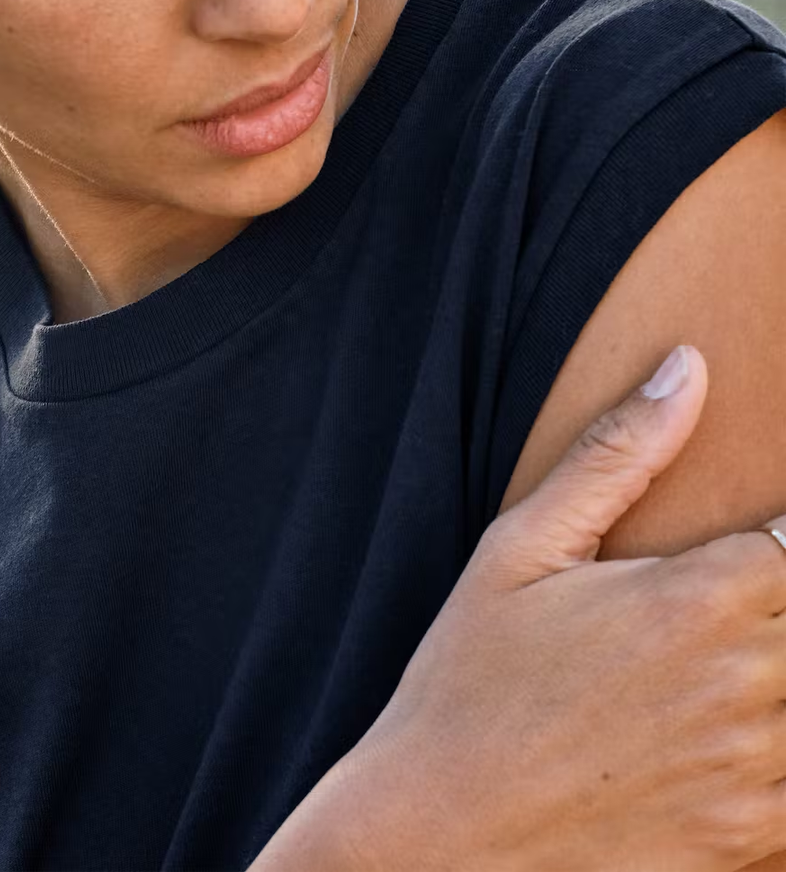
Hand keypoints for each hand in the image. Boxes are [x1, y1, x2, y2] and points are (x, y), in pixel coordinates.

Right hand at [255, 346, 785, 871]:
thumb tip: (689, 367)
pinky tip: (734, 729)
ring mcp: (757, 778)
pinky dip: (779, 749)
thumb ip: (616, 456)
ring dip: (779, 668)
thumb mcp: (522, 551)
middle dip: (775, 598)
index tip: (751, 549)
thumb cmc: (471, 682)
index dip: (780, 538)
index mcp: (696, 599)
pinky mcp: (751, 846)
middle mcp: (744, 686)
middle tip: (715, 606)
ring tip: (722, 656)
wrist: (438, 839)